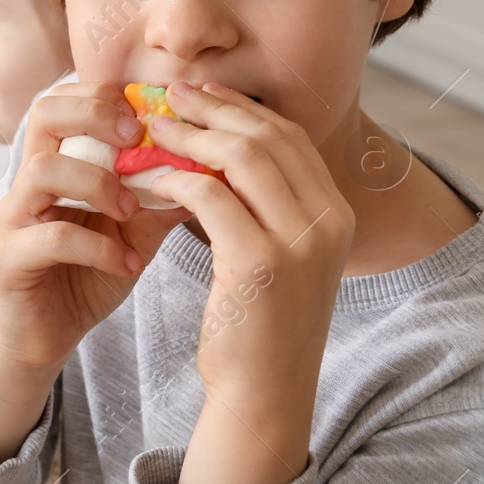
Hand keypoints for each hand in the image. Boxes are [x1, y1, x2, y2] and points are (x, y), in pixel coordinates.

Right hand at [0, 82, 188, 468]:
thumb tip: (214, 165)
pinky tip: (126, 264)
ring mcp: (14, 216)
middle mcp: (28, 179)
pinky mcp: (9, 257)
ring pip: (43, 170)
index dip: (106, 95)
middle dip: (94, 116)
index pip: (67, 98)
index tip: (150, 115)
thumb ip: (162, 195)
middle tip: (135, 140)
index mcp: (56, 160)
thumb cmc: (89, 272)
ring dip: (97, 183)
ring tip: (131, 210)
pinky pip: (49, 237)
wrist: (49, 333)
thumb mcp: (136, 229)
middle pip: (43, 113)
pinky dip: (96, 247)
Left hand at [144, 82, 351, 483]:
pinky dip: (173, 179)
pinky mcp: (259, 263)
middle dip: (212, 109)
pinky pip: (208, 196)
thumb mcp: (279, 252)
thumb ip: (265, 201)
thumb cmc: (260, 319)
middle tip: (167, 95)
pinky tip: (147, 178)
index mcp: (336, 213)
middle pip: (266, 137)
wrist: (265, 391)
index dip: (241, 107)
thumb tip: (219, 142)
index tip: (200, 92)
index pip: (290, 136)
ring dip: (188, 136)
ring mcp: (299, 242)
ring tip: (150, 128)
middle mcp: (329, 221)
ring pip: (239, 157)